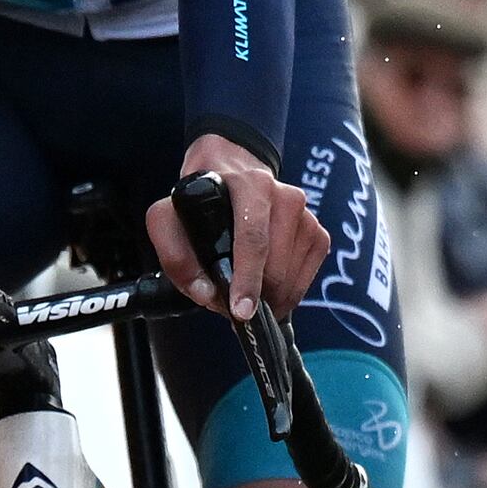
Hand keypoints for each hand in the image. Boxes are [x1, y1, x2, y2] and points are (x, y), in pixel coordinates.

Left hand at [151, 133, 325, 320]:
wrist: (232, 175)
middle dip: (253, 296)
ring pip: (291, 279)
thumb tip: (206, 294)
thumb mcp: (168, 217)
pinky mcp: (318, 233)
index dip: (247, 279)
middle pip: (276, 267)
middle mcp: (286, 196)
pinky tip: (265, 286)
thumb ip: (175, 256)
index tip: (241, 312)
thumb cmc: (200, 202)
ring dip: (268, 298)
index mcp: (251, 186)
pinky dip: (285, 294)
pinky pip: (305, 280)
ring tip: (243, 291)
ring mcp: (307, 216)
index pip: (254, 239)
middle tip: (228, 304)